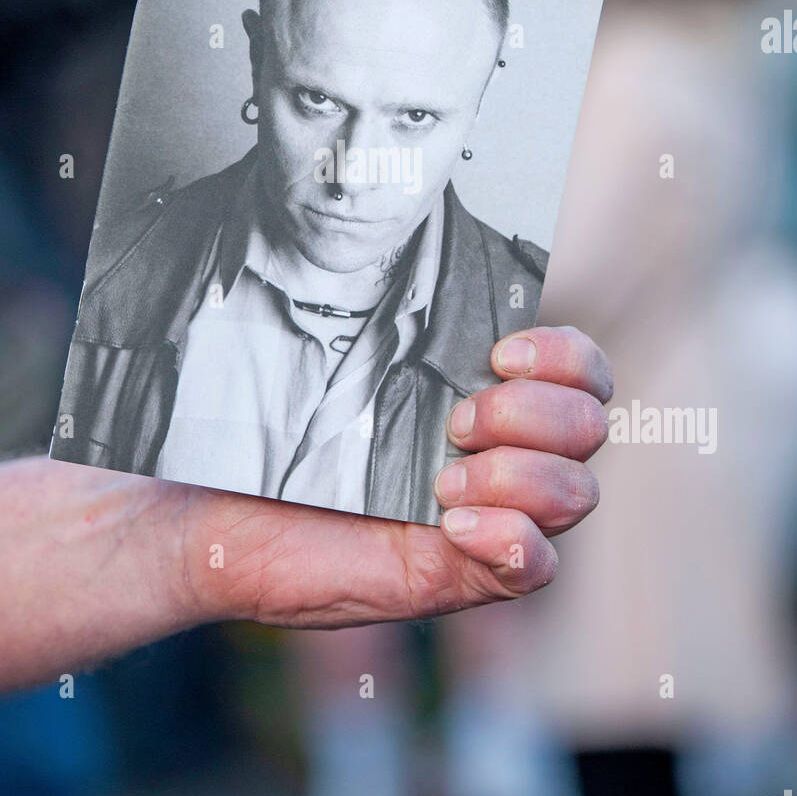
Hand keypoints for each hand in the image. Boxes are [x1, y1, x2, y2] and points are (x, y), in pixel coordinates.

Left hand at [180, 326, 611, 628]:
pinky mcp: (460, 576)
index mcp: (479, 387)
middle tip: (457, 418)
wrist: (203, 512)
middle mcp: (497, 449)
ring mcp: (486, 514)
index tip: (501, 352)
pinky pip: (539, 567)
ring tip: (441, 480)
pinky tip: (452, 525)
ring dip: (523, 477)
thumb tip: (398, 219)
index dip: (566, 355)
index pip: (580, 368)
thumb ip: (378, 299)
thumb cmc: (261, 425)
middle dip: (536, 413)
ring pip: (576, 493)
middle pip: (592, 425)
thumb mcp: (323, 345)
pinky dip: (516, 542)